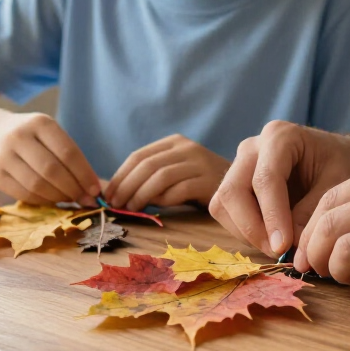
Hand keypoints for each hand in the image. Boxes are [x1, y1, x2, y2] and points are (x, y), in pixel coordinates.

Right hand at [0, 112, 101, 205]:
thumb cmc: (32, 137)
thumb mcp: (50, 134)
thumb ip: (70, 156)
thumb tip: (92, 188)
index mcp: (40, 123)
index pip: (68, 152)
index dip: (84, 174)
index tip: (96, 190)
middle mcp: (19, 137)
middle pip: (52, 170)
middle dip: (73, 189)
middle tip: (86, 199)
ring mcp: (4, 157)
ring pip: (37, 185)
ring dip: (59, 197)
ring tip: (70, 199)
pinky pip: (24, 194)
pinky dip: (43, 201)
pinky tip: (53, 200)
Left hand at [105, 134, 228, 209]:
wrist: (241, 185)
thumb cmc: (200, 183)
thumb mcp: (175, 172)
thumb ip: (151, 177)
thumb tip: (117, 194)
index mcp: (175, 142)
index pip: (139, 156)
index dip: (120, 176)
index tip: (108, 196)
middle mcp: (187, 148)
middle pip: (147, 165)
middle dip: (126, 186)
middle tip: (116, 205)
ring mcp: (200, 163)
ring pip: (160, 176)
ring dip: (141, 195)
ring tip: (132, 208)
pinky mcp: (209, 181)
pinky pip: (179, 190)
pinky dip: (164, 200)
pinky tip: (158, 208)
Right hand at [209, 121, 349, 257]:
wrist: (342, 157)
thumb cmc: (345, 165)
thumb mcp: (338, 186)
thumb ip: (313, 213)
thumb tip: (291, 249)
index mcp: (280, 136)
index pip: (265, 179)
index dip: (272, 217)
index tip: (284, 248)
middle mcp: (253, 147)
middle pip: (233, 191)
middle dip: (253, 228)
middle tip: (280, 253)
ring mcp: (240, 164)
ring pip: (223, 204)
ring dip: (246, 232)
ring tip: (279, 249)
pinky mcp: (236, 183)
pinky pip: (226, 212)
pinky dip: (244, 231)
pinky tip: (272, 240)